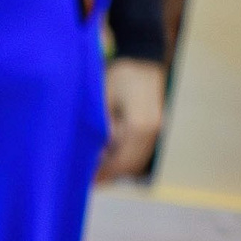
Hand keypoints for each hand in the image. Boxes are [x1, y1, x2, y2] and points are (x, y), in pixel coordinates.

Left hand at [97, 55, 165, 181]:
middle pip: (129, 166)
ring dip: (118, 169)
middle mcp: (151, 131)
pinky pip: (141, 151)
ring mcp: (157, 129)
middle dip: (108, 175)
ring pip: (137, 161)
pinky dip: (126, 159)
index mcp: (137, 126)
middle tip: (86, 183)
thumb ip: (99, 129)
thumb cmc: (116, 76)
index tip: (83, 182)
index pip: (119, 163)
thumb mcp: (101, 102)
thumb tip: (95, 156)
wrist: (142, 57)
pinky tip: (109, 160)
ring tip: (96, 174)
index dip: (101, 175)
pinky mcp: (156, 126)